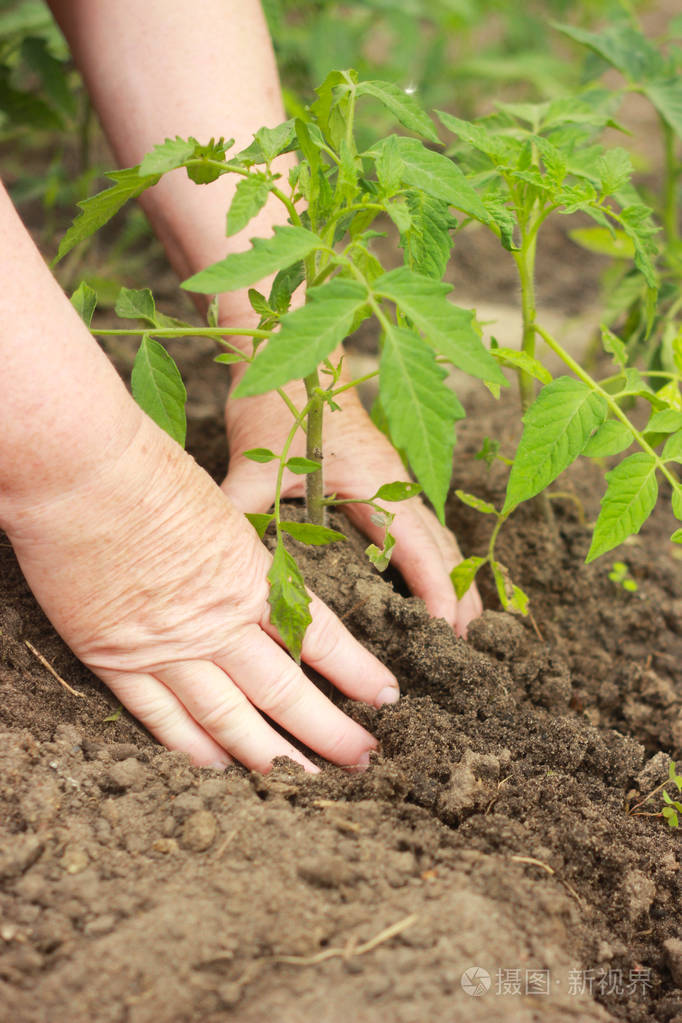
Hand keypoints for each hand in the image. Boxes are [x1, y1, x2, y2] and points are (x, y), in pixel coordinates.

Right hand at [6, 416, 398, 771]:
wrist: (78, 471)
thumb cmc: (146, 470)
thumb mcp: (217, 507)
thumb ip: (240, 557)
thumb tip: (260, 588)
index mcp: (250, 577)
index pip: (320, 638)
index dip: (357, 672)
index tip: (387, 696)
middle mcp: (216, 623)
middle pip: (285, 692)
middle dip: (331, 732)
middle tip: (365, 761)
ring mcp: (165, 647)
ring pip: (229, 718)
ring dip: (271, 758)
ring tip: (305, 784)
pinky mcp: (115, 658)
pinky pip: (161, 717)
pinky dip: (191, 748)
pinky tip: (217, 769)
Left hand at [222, 373, 482, 636]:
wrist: (285, 355)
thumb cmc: (274, 407)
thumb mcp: (255, 465)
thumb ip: (238, 509)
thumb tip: (206, 560)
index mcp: (377, 483)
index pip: (421, 549)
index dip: (438, 591)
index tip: (447, 630)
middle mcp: (395, 483)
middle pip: (442, 546)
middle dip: (458, 593)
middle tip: (465, 642)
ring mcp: (393, 478)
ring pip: (435, 535)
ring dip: (451, 575)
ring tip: (461, 622)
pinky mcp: (382, 476)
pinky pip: (418, 523)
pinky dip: (431, 556)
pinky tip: (424, 579)